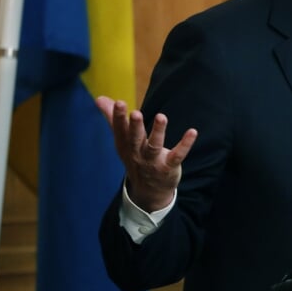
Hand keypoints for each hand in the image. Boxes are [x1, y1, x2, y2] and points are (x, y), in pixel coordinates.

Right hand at [97, 95, 197, 211]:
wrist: (148, 191)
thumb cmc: (135, 158)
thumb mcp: (122, 141)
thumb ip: (113, 119)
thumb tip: (99, 99)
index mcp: (125, 146)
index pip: (120, 130)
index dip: (118, 117)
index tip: (118, 102)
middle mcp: (137, 154)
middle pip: (135, 139)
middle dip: (135, 126)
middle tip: (135, 113)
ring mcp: (153, 161)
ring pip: (155, 146)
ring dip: (158, 132)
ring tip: (161, 117)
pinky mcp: (169, 167)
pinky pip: (177, 156)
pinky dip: (185, 145)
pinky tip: (192, 132)